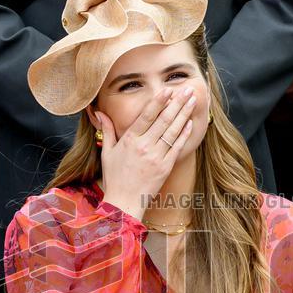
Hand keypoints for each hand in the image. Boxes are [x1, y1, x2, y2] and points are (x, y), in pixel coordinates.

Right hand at [96, 87, 195, 220]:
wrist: (124, 203)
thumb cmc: (114, 178)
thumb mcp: (107, 152)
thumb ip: (107, 130)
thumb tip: (99, 112)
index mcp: (130, 140)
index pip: (146, 116)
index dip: (158, 101)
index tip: (167, 90)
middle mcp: (144, 146)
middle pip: (164, 120)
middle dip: (177, 103)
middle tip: (186, 89)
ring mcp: (156, 157)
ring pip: (173, 131)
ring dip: (184, 114)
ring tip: (192, 100)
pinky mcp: (165, 167)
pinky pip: (177, 147)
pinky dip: (184, 134)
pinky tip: (190, 123)